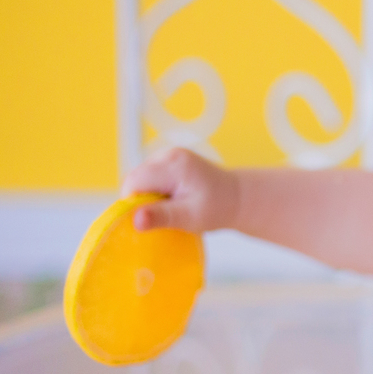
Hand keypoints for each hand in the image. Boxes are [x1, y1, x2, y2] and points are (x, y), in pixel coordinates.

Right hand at [121, 147, 239, 232]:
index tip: (149, 219)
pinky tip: (173, 198)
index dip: (133, 203)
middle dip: (141, 199)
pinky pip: (150, 176)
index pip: (134, 182)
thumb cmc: (218, 208)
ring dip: (148, 195)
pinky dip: (155, 190)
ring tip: (172, 206)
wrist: (238, 197)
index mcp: (173, 165)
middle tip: (164, 214)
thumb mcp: (190, 217)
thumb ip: (162, 216)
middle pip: (135, 178)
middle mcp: (169, 154)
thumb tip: (135, 219)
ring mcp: (169, 154)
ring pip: (141, 177)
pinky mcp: (170, 160)